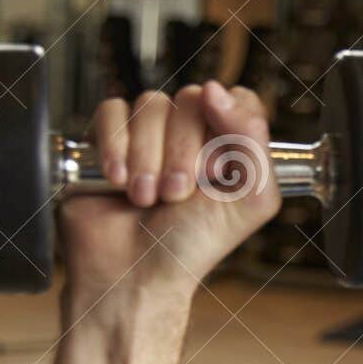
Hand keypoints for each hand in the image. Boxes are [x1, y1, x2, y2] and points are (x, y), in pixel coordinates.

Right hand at [58, 83, 282, 304]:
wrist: (133, 275)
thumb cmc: (192, 246)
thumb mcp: (251, 200)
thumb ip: (254, 141)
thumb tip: (216, 89)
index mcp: (231, 147)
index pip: (238, 99)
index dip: (227, 126)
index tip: (216, 169)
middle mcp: (191, 136)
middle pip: (191, 99)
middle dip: (182, 152)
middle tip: (176, 195)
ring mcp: (148, 136)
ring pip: (151, 104)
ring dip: (148, 158)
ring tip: (146, 198)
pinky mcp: (107, 139)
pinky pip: (111, 110)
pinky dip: (114, 146)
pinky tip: (118, 182)